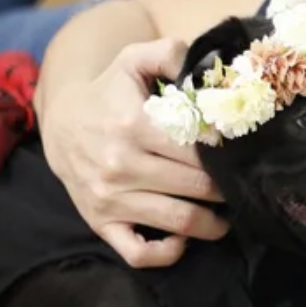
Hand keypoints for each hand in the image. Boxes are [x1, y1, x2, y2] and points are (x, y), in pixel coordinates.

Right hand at [38, 38, 228, 266]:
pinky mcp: (102, 223)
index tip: (243, 152)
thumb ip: (169, 53)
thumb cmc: (109, 94)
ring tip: (229, 212)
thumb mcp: (132, 61)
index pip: (198, 148)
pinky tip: (185, 237)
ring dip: (214, 223)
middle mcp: (120, 166)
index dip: (227, 152)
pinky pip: (139, 253)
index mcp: (133, 126)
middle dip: (228, 186)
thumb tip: (204, 64)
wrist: (61, 125)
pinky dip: (168, 252)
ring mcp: (110, 199)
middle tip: (244, 182)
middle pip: (198, 186)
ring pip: (180, 222)